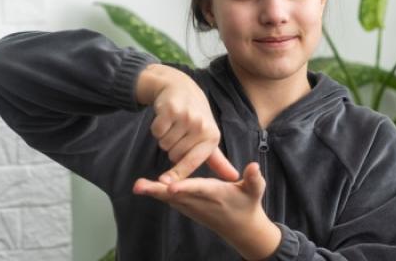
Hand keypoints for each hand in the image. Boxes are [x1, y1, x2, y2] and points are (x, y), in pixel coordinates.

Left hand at [133, 163, 280, 259]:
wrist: (243, 228)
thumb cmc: (248, 204)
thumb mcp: (256, 190)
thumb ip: (254, 178)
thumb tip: (254, 166)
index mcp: (216, 194)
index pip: (199, 190)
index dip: (185, 188)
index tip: (172, 187)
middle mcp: (201, 202)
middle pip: (177, 195)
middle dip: (159, 190)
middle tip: (140, 186)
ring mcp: (193, 207)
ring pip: (171, 199)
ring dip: (154, 192)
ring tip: (139, 186)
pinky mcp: (189, 208)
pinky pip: (171, 200)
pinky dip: (158, 194)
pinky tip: (146, 188)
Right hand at [136, 64, 238, 182]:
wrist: (182, 89)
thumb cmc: (196, 119)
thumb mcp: (209, 138)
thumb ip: (218, 161)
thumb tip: (233, 177)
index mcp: (212, 137)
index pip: (193, 161)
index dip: (179, 174)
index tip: (166, 185)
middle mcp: (201, 127)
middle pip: (174, 155)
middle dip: (173, 148)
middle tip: (180, 133)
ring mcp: (186, 117)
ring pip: (164, 144)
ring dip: (165, 138)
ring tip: (174, 125)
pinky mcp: (171, 110)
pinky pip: (156, 132)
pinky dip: (157, 128)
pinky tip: (166, 119)